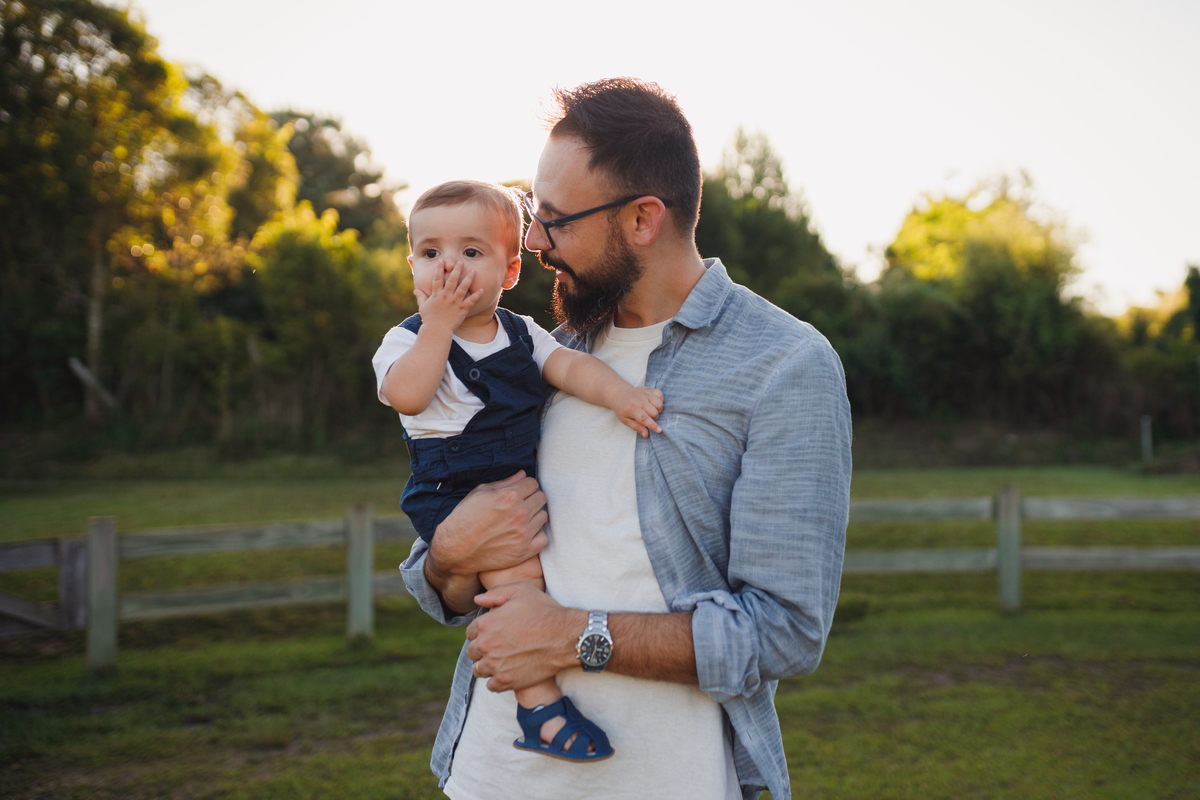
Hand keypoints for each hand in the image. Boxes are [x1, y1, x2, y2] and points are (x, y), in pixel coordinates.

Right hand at [413, 259, 483, 332]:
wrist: (437, 330)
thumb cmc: (429, 319)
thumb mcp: (423, 307)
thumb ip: (420, 297)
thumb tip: (415, 290)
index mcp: (437, 295)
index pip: (437, 279)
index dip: (439, 269)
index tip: (442, 261)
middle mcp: (446, 296)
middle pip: (452, 280)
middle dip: (456, 270)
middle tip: (460, 262)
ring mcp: (455, 302)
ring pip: (463, 288)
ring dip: (468, 279)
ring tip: (473, 271)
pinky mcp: (462, 309)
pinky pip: (471, 301)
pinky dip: (476, 295)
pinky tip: (481, 289)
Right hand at [425, 472, 548, 611]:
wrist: (455, 549)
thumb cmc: (464, 518)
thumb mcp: (479, 493)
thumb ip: (505, 483)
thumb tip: (522, 474)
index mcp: (509, 496)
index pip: (533, 483)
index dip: (525, 487)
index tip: (519, 493)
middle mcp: (520, 513)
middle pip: (541, 498)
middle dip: (531, 499)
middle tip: (518, 507)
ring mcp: (523, 534)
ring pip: (543, 517)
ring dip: (534, 517)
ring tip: (519, 521)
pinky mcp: (524, 551)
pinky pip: (544, 538)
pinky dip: (536, 536)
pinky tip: (524, 535)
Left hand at [466, 582, 584, 692]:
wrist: (565, 636)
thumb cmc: (545, 611)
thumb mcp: (521, 590)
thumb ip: (496, 593)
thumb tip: (478, 599)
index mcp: (486, 624)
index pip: (470, 632)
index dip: (480, 631)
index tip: (492, 632)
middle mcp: (486, 646)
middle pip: (472, 651)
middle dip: (481, 648)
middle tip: (497, 646)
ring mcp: (496, 665)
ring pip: (478, 669)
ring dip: (486, 665)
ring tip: (499, 660)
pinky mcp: (507, 681)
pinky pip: (491, 685)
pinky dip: (496, 680)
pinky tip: (506, 672)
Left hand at [615, 386, 663, 436]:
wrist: (620, 394)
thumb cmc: (623, 409)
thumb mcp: (625, 420)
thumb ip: (636, 427)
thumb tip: (646, 434)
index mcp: (632, 409)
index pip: (644, 418)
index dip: (653, 425)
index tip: (659, 430)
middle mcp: (639, 400)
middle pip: (654, 412)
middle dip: (654, 418)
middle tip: (648, 417)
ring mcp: (645, 393)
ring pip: (659, 404)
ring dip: (658, 410)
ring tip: (651, 410)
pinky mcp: (649, 389)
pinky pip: (660, 395)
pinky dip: (660, 400)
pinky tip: (653, 403)